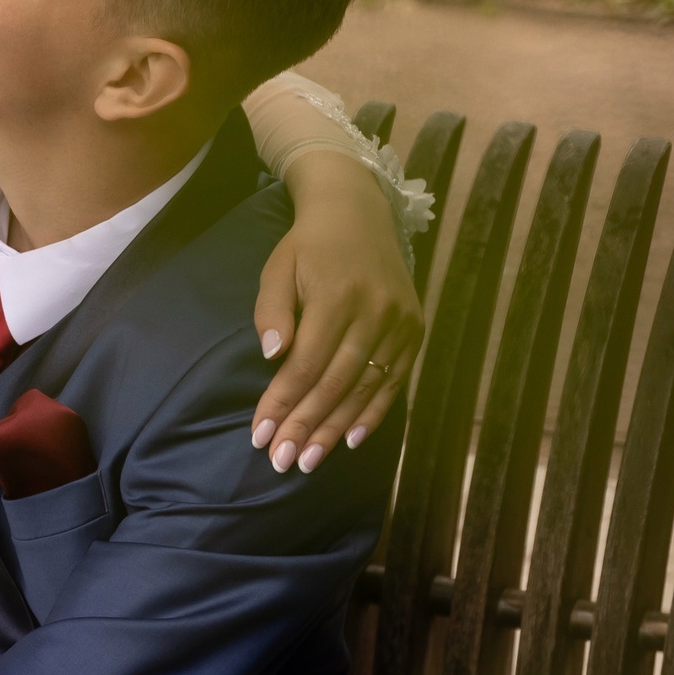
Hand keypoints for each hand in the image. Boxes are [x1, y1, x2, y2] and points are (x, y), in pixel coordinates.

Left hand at [252, 150, 423, 472]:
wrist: (359, 212)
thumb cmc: (308, 246)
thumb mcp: (278, 268)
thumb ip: (272, 312)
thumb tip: (273, 358)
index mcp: (335, 294)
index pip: (305, 363)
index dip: (282, 402)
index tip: (259, 435)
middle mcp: (374, 311)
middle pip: (335, 383)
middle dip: (305, 426)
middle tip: (281, 462)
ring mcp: (399, 323)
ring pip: (365, 388)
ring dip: (334, 429)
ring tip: (308, 461)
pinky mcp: (414, 330)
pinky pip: (393, 382)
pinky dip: (372, 414)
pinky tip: (350, 441)